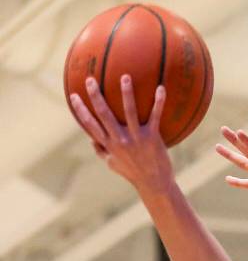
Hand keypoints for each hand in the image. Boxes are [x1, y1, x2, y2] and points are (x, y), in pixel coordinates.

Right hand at [69, 75, 172, 192]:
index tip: (73, 94)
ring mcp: (136, 138)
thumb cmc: (132, 173)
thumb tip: (90, 139)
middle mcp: (119, 140)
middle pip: (104, 114)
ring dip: (126, 93)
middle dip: (95, 95)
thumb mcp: (112, 164)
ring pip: (129, 111)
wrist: (154, 184)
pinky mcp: (153, 138)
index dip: (80, 109)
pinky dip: (158, 102)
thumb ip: (101, 151)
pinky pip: (155, 116)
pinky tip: (161, 88)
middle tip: (91, 79)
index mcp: (108, 145)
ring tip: (125, 77)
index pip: (89, 124)